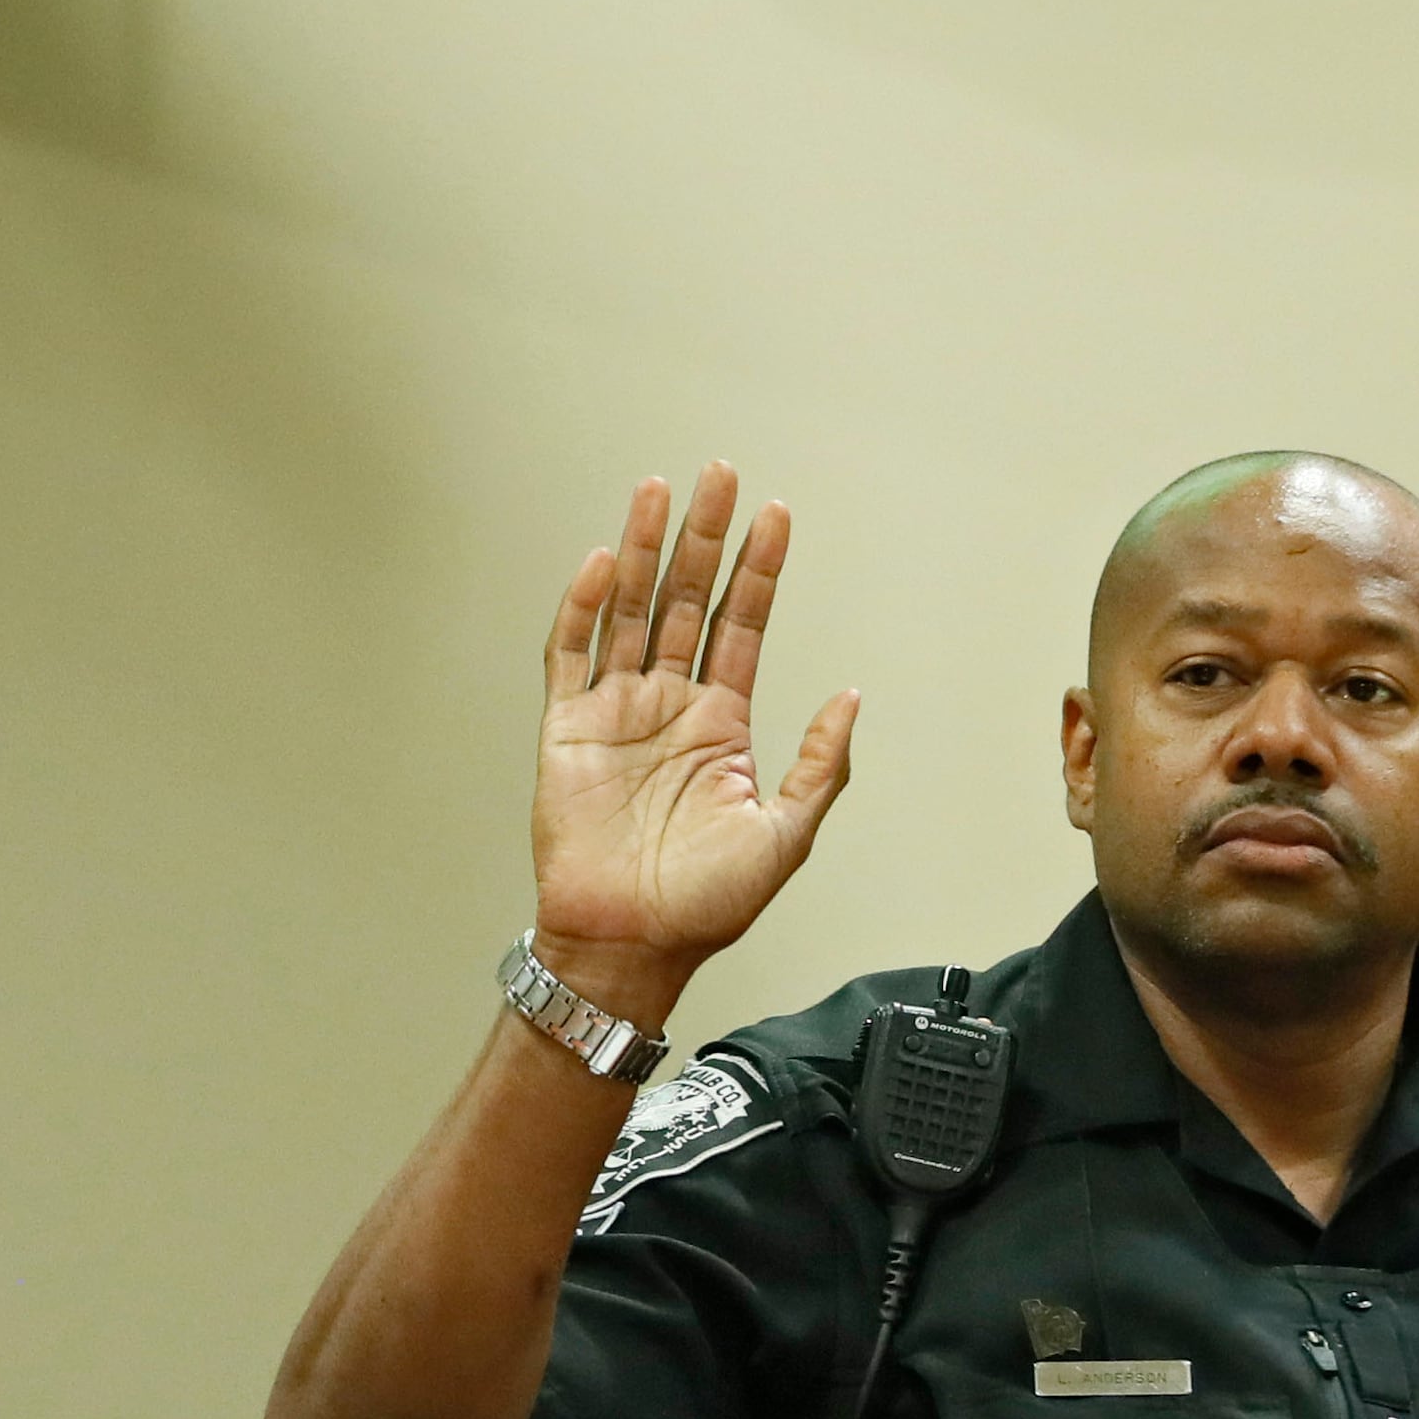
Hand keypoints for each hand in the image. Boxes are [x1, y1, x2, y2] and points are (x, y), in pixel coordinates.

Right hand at [528, 465, 858, 1021]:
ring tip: (660, 491)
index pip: (743, 626)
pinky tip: (604, 563)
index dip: (759, 571)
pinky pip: (571, 656)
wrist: (630, 945)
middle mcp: (669, 706)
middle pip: (687, 601)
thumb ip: (820, 766)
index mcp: (721, 725)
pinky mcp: (566, 731)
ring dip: (645, 551)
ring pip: (632, 612)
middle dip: (704, 537)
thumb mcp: (786, 836)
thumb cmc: (704, 905)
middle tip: (719, 474)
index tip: (777, 515)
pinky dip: (584, 608)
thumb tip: (852, 698)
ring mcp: (616, 713)